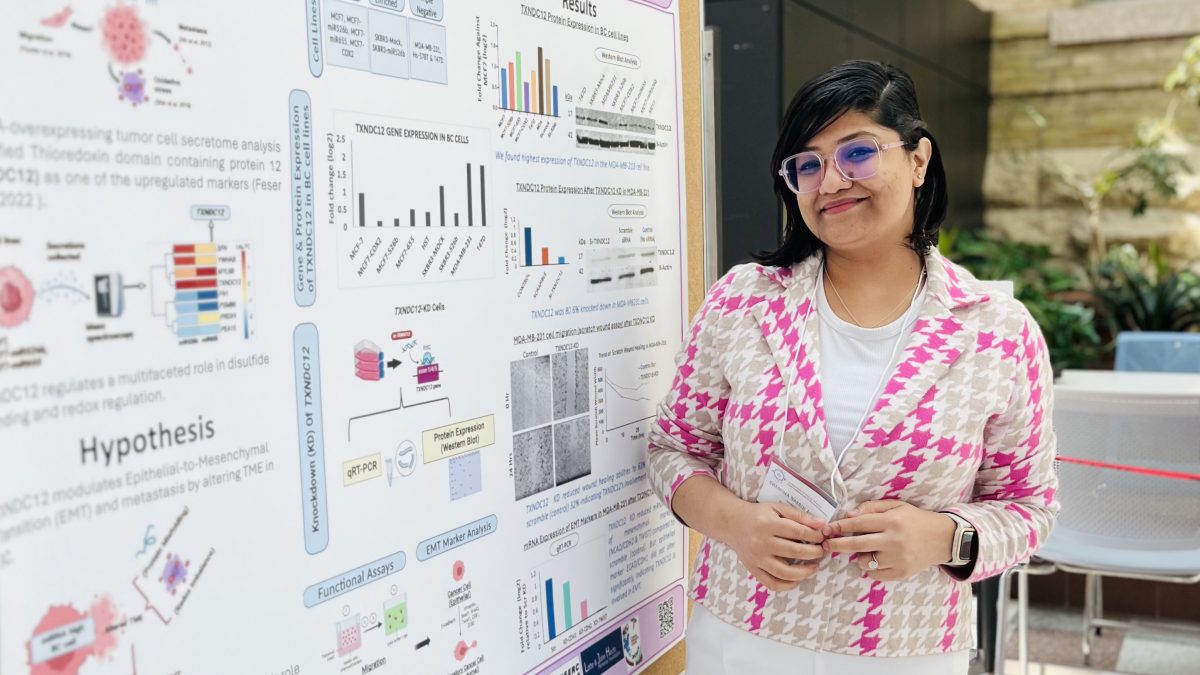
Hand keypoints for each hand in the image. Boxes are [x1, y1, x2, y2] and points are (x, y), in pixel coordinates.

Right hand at [721, 501, 827, 591]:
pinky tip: (797, 579)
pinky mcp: (753, 569)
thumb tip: (821, 524)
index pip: (798, 532)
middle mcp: (761, 542)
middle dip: (814, 553)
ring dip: (805, 572)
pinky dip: (787, 585)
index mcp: (768, 524)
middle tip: (822, 551)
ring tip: (814, 567)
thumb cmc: (758, 514)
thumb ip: (799, 515)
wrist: (731, 523)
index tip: (823, 537)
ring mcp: (756, 558)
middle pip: (794, 552)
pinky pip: (772, 583)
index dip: (815, 536)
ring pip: (785, 572)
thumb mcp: (777, 507)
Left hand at [821, 500, 955, 581]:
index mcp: (892, 522)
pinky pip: (874, 574)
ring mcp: (898, 559)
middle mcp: (894, 541)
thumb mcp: (896, 506)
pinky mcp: (901, 573)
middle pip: (856, 545)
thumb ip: (871, 508)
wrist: (943, 539)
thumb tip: (848, 515)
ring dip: (860, 556)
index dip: (839, 526)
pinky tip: (877, 559)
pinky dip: (871, 567)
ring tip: (869, 549)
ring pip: (864, 561)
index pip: (858, 524)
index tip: (827, 529)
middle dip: (837, 544)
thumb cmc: (915, 519)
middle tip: (826, 544)